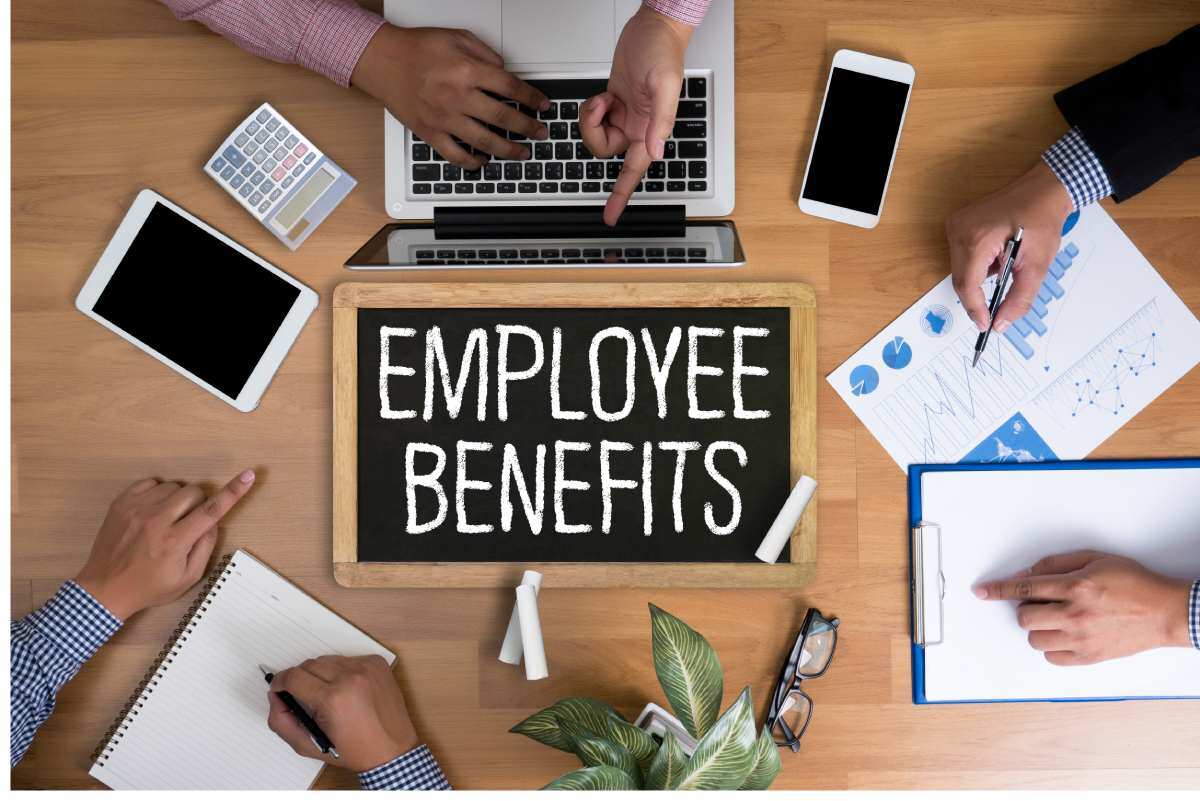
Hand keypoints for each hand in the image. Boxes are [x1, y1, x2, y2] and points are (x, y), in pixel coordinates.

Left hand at [74, 470, 255, 619]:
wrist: (105, 589)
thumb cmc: (150, 587)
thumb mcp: (187, 578)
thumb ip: (205, 547)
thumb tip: (213, 522)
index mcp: (175, 541)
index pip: (211, 510)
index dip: (233, 492)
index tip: (249, 475)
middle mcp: (156, 520)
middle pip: (193, 492)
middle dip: (199, 503)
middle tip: (189, 522)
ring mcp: (136, 509)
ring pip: (173, 486)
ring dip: (178, 499)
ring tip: (168, 519)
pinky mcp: (121, 503)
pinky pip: (151, 482)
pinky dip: (158, 493)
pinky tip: (153, 510)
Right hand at [266, 655, 419, 772]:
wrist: (392, 750)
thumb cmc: (354, 750)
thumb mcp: (309, 746)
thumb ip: (282, 722)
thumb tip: (275, 697)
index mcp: (333, 699)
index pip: (293, 677)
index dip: (280, 682)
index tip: (278, 688)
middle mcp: (350, 678)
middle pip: (308, 665)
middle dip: (300, 680)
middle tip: (304, 698)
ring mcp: (366, 667)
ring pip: (327, 660)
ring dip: (321, 674)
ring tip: (327, 695)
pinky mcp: (377, 663)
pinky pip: (347, 659)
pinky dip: (341, 671)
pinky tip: (347, 690)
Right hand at [351, 24, 548, 169]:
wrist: (383, 62)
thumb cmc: (416, 48)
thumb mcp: (457, 38)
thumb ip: (485, 54)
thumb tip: (506, 73)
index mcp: (467, 71)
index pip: (510, 87)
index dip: (531, 97)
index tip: (542, 105)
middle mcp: (458, 96)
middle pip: (503, 117)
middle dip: (528, 127)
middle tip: (540, 132)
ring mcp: (444, 118)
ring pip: (484, 141)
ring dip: (508, 150)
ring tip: (522, 153)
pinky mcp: (430, 132)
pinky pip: (455, 155)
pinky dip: (472, 162)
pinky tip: (483, 161)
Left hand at [581, 6, 692, 225]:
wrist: (654, 28)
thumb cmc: (663, 51)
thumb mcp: (664, 84)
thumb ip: (661, 120)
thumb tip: (655, 151)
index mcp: (651, 131)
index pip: (634, 171)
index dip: (621, 195)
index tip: (610, 216)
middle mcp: (637, 128)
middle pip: (604, 151)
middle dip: (593, 132)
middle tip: (600, 107)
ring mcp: (624, 117)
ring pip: (596, 135)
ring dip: (591, 117)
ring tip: (604, 97)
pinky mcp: (613, 104)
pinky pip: (593, 118)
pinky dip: (591, 107)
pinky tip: (604, 94)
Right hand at [945, 161, 1074, 332]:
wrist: (1043, 189)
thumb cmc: (1042, 219)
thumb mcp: (1037, 265)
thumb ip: (1019, 298)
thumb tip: (1001, 324)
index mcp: (977, 240)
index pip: (967, 285)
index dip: (975, 309)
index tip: (986, 325)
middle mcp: (959, 231)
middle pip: (960, 279)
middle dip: (977, 297)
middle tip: (994, 311)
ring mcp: (955, 225)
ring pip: (959, 270)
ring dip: (978, 280)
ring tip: (1005, 271)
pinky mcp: (956, 224)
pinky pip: (960, 257)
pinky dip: (977, 266)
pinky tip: (997, 258)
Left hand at [974, 550, 1192, 664]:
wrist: (1165, 612)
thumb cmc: (1133, 583)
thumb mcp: (1095, 559)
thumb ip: (1058, 564)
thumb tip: (1030, 573)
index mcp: (1076, 586)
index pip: (1025, 587)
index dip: (999, 589)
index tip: (982, 591)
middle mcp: (1076, 614)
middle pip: (1025, 617)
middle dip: (1027, 608)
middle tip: (1043, 603)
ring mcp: (1082, 638)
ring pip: (1035, 639)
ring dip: (1039, 628)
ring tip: (1057, 619)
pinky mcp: (1090, 657)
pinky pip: (1053, 657)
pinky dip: (1052, 647)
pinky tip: (1065, 635)